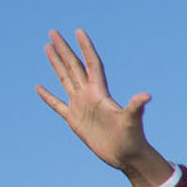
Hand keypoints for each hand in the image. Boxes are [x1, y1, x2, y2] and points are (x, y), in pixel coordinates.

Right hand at [35, 30, 173, 186]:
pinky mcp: (74, 119)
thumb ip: (136, 106)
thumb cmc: (132, 138)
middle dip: (64, 49)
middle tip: (54, 32)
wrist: (126, 156)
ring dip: (56, 64)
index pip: (91, 63)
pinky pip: (57, 105)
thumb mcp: (132, 120)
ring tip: (47, 47)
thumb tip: (147, 96)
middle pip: (74, 66)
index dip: (86, 47)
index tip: (79, 31)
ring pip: (65, 79)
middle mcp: (89, 95)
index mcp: (100, 92)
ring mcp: (80, 106)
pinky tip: (39, 87)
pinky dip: (48, 97)